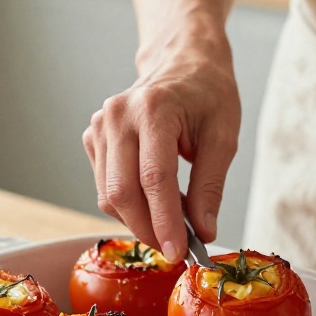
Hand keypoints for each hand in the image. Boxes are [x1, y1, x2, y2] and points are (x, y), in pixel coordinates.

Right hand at [83, 42, 240, 261]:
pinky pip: (105, 187)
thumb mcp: (224, 137)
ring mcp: (99, 126)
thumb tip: (203, 232)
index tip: (179, 253)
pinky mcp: (92, 138)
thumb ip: (210, 187)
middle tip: (176, 249)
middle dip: (149, 229)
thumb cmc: (207, 94)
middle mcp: (117, 116)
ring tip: (173, 219)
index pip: (154, 179)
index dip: (165, 222)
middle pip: (122, 192)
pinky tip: (155, 200)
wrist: (182, 62)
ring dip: (139, 220)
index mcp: (154, 109)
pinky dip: (129, 205)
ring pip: (109, 196)